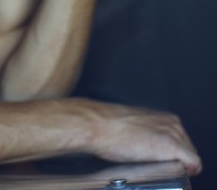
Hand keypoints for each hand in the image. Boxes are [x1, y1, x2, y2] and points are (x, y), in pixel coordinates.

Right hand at [83, 100, 202, 176]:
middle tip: (159, 166)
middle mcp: (173, 124)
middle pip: (188, 151)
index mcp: (165, 119)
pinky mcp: (172, 146)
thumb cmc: (109, 127)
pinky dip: (185, 171)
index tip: (164, 162)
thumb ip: (148, 134)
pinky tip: (169, 172)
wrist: (99, 125)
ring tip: (158, 168)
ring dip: (179, 166)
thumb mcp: (134, 128)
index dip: (176, 156)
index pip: (183, 143)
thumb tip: (146, 146)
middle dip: (178, 161)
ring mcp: (174, 135)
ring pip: (191, 158)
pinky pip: (193, 163)